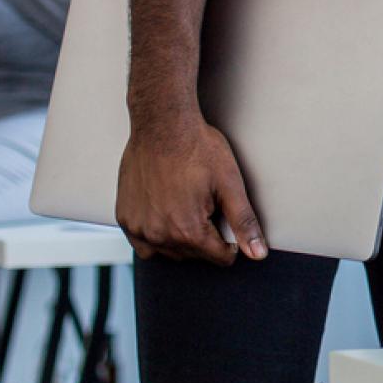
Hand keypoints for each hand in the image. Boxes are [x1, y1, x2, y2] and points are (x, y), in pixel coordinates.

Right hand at [116, 112, 266, 264]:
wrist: (162, 124)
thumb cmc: (197, 149)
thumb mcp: (230, 184)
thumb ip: (244, 223)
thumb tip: (258, 254)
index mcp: (188, 231)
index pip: (219, 257)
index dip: (230, 241)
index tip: (227, 218)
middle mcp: (159, 235)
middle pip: (194, 255)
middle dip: (206, 237)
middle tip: (207, 205)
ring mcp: (138, 228)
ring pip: (168, 251)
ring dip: (180, 238)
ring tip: (187, 206)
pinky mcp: (125, 218)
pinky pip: (143, 243)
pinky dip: (155, 236)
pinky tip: (166, 213)